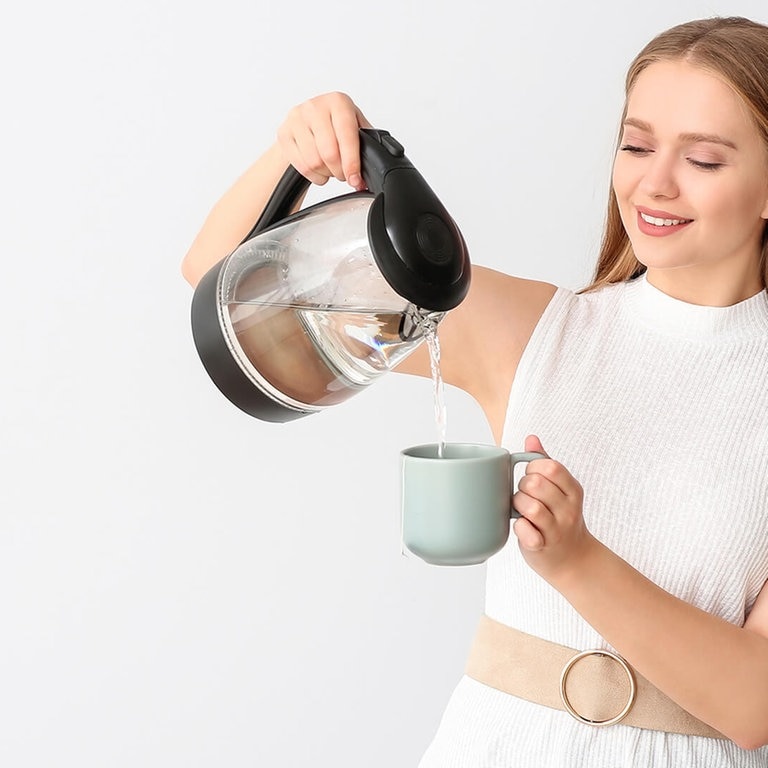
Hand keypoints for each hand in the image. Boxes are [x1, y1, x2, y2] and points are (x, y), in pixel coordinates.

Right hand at [277, 92, 372, 189]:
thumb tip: (367, 174)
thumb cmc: (334, 125)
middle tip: (344, 174)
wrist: (306, 122)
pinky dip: (314, 176)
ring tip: (331, 169)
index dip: (352, 163)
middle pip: (329, 153)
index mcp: (338, 102)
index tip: (355, 179)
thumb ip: (365, 146)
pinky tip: (319, 170)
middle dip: (340, 171)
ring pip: (314, 162)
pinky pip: (302, 166)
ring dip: (326, 174)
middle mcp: (316, 106)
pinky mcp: (284, 133)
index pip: (346, 136)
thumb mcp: (354, 126)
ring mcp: (297, 119)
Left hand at [512, 435, 595, 584]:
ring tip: (522, 512)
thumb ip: (545, 462)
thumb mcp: (560, 489)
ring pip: (530, 506)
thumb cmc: (560, 518)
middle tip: (525, 496)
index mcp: (572, 489)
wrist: (574, 560)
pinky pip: (525, 532)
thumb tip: (531, 438)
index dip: (532, 469)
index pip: (549, 466)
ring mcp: (557, 529)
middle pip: (535, 484)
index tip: (531, 478)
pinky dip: (519, 529)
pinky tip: (523, 528)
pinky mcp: (542, 546)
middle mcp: (568, 508)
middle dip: (522, 488)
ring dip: (518, 507)